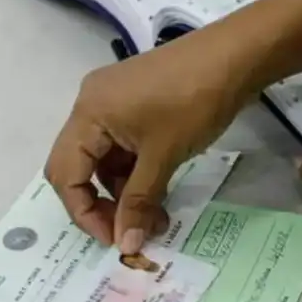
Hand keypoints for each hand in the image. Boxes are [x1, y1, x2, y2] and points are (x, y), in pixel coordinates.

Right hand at [44, 29, 253, 253]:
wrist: (236, 55)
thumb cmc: (194, 102)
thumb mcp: (164, 156)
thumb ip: (139, 202)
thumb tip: (126, 246)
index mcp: (87, 114)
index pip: (65, 174)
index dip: (84, 213)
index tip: (115, 239)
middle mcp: (90, 105)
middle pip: (77, 167)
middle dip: (99, 204)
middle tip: (128, 231)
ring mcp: (112, 102)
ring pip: (103, 161)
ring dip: (123, 192)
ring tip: (155, 217)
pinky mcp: (134, 103)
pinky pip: (122, 146)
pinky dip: (135, 173)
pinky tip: (158, 193)